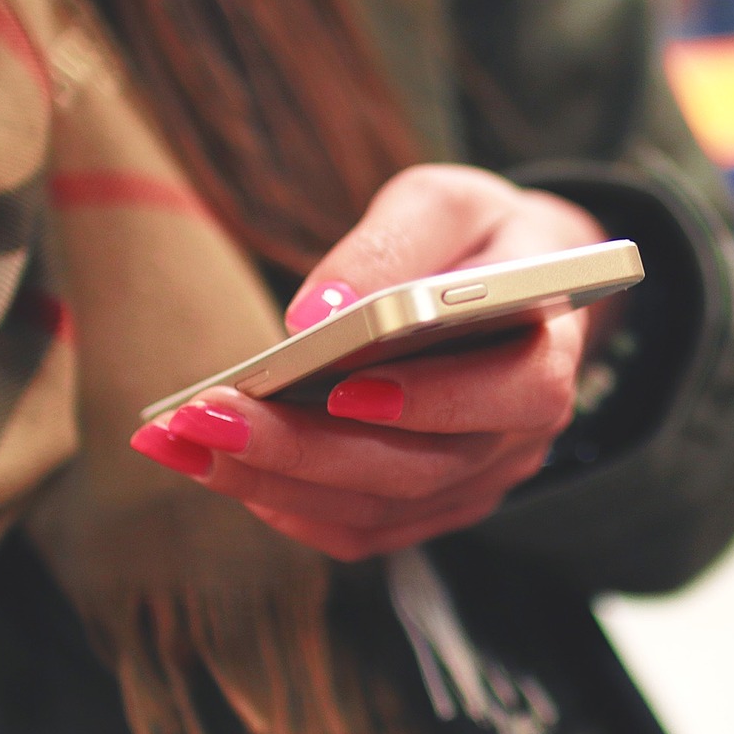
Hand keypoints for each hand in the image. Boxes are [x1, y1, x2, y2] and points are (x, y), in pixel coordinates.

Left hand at [130, 164, 608, 559]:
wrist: (511, 282)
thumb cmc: (479, 237)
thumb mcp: (445, 203)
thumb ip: (392, 243)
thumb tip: (315, 314)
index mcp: (549, 353)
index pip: (514, 393)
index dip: (433, 400)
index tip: (342, 386)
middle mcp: (522, 436)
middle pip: (421, 468)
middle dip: (306, 450)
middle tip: (208, 418)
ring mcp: (479, 479)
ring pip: (380, 510)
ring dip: (274, 484)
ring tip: (184, 440)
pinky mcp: (436, 503)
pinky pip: (362, 529)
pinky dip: (289, 506)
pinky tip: (223, 468)